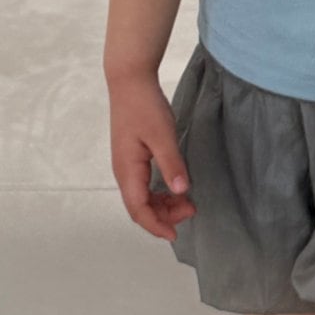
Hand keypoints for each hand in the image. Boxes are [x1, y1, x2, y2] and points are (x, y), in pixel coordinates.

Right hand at [107, 71, 196, 242]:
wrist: (129, 81)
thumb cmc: (145, 106)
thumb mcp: (163, 134)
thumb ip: (172, 163)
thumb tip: (181, 191)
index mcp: (128, 170)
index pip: (138, 209)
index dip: (156, 225)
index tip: (175, 234)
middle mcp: (123, 172)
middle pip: (140, 206)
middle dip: (164, 215)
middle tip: (191, 209)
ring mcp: (126, 164)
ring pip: (142, 196)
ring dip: (162, 203)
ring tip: (186, 200)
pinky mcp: (132, 156)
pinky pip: (143, 184)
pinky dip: (159, 191)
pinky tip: (174, 186)